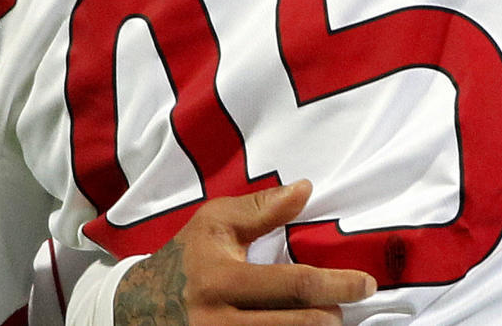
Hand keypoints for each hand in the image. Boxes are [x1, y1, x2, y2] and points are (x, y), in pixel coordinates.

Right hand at [114, 180, 374, 323]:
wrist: (135, 307)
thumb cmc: (185, 255)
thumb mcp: (216, 222)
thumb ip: (262, 209)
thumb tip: (306, 189)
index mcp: (222, 280)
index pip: (293, 286)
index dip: (336, 285)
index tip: (366, 284)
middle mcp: (219, 322)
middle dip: (330, 318)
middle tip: (346, 306)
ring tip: (327, 319)